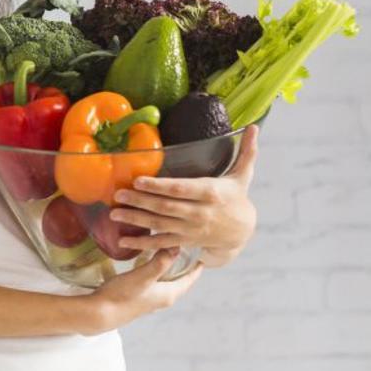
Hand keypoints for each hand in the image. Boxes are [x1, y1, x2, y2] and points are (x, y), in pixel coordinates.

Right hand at [85, 247, 203, 333]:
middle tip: (186, 251)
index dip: (196, 268)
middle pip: (179, 281)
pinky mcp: (137, 299)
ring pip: (165, 282)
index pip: (188, 280)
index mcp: (168, 294)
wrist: (99, 314)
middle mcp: (161, 299)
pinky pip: (152, 283)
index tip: (202, 256)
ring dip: (168, 269)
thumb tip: (176, 247)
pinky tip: (145, 265)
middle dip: (183, 267)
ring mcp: (149, 300)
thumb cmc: (122, 296)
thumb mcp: (142, 276)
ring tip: (167, 254)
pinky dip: (154, 272)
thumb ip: (160, 262)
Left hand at [108, 124, 260, 262]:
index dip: (160, 186)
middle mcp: (199, 213)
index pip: (182, 189)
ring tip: (114, 213)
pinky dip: (141, 244)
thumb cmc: (236, 196)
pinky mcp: (184, 241)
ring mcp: (190, 229)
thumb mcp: (243, 174)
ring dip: (136, 220)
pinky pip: (160, 244)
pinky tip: (122, 241)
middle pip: (166, 207)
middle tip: (118, 195)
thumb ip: (246, 151)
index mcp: (211, 193)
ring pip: (160, 225)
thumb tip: (255, 127)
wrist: (242, 231)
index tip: (139, 180)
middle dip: (140, 201)